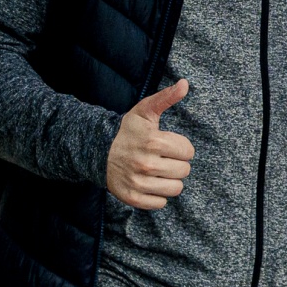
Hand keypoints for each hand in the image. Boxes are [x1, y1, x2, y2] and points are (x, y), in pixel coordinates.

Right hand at [105, 79, 192, 209]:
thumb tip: (185, 83)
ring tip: (158, 171)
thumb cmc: (128, 131)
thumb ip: (167, 97)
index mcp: (154, 142)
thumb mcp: (145, 110)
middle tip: (161, 158)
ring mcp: (138, 183)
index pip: (189, 152)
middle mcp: (146, 164)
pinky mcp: (131, 197)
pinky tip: (150, 183)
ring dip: (169, 180)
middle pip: (184, 171)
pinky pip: (160, 203)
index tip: (167, 145)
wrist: (97, 150)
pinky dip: (158, 195)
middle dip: (176, 164)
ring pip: (175, 189)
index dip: (181, 148)